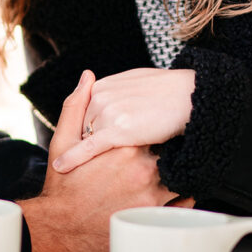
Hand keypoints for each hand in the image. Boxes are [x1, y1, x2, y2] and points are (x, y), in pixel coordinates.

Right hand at [19, 70, 176, 251]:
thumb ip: (75, 106)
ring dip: (178, 169)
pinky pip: (183, 199)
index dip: (150, 127)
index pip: (151, 126)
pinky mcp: (155, 213)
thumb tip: (87, 76)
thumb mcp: (61, 141)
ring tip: (174, 167)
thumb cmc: (63, 187)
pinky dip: (185, 193)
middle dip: (165, 146)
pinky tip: (178, 190)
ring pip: (179, 172)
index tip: (151, 126)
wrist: (61, 228)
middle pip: (167, 148)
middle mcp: (142, 167)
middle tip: (164, 145)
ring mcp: (152, 192)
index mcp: (124, 146)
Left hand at [52, 67, 195, 173]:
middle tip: (106, 157)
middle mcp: (101, 98)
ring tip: (109, 167)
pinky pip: (90, 146)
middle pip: (86, 128)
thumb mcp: (135, 84)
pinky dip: (74, 157)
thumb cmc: (169, 92)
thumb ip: (115, 92)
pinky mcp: (118, 130)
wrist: (190, 96)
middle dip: (93, 142)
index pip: (86, 114)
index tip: (97, 142)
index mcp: (103, 86)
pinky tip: (61, 166)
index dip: (93, 130)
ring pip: (92, 139)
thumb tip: (102, 98)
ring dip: (98, 154)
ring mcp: (108, 113)